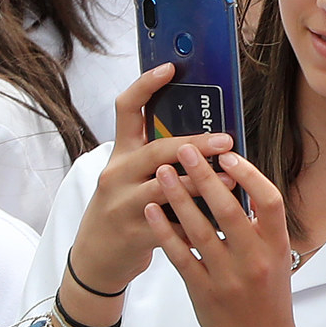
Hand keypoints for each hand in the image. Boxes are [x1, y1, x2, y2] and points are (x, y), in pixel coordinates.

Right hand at [65, 65, 228, 301]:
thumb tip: (206, 139)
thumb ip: (159, 158)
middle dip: (193, 144)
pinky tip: (220, 221)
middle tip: (225, 141)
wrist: (96, 258)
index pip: (126, 110)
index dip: (146, 85)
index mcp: (121, 155)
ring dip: (199, 184)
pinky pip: (170, 225)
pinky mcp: (134, 233)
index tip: (170, 67)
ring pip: (163, 188)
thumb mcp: (131, 178)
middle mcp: (118, 174)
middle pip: (155, 150)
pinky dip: (197, 222)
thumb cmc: (124, 211)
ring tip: (229, 180)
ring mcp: (123, 204)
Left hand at [140, 147, 298, 326]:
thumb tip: (237, 187)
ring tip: (162, 172)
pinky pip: (180, 255)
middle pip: (228, 209)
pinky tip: (152, 211)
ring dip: (178, 197)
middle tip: (184, 149)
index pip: (269, 201)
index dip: (249, 175)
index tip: (227, 156)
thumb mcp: (277, 260)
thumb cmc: (269, 298)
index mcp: (277, 247)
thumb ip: (260, 229)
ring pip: (199, 229)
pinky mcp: (203, 291)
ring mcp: (228, 277)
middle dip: (203, 176)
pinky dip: (165, 231)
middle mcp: (255, 260)